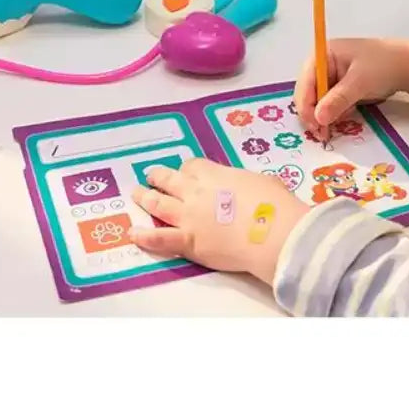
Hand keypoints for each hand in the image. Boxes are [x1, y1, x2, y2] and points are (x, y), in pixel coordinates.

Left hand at [129, 160, 307, 285]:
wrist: (272, 232)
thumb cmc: (275, 205)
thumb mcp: (262, 181)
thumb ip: (246, 183)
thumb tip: (249, 189)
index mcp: (216, 175)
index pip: (192, 166)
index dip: (186, 170)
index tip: (185, 173)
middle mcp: (196, 192)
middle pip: (170, 180)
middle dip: (159, 177)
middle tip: (151, 176)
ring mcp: (189, 216)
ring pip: (159, 204)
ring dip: (146, 198)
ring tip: (137, 194)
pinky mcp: (188, 241)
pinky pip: (160, 238)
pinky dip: (145, 236)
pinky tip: (133, 233)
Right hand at [294, 38, 408, 135]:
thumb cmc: (384, 65)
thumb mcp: (360, 82)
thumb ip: (337, 100)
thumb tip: (318, 119)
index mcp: (323, 54)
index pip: (305, 82)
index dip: (306, 104)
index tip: (314, 125)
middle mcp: (323, 65)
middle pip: (308, 93)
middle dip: (315, 112)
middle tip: (324, 133)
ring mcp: (332, 76)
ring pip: (319, 101)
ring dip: (327, 114)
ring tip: (343, 119)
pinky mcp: (341, 88)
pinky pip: (331, 104)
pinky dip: (337, 112)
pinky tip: (349, 113)